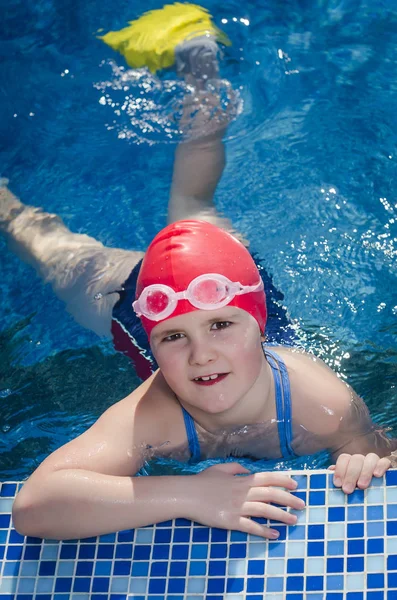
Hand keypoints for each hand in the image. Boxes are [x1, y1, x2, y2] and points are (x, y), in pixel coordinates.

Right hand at [187, 463, 304, 538]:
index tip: (295, 484)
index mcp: (241, 479)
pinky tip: (274, 534)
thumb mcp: (219, 469)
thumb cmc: (202, 482)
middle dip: (289, 499)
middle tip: (302, 504)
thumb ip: (235, 468)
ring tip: (294, 520)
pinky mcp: (231, 521)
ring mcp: (238, 507)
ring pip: (265, 510)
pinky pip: (251, 527)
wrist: (186, 495)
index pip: (267, 478)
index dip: (283, 480)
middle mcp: (243, 492)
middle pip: (271, 494)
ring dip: (282, 515)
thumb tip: (247, 471)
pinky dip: (264, 531)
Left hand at [329, 453, 390, 493]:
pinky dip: (380, 466)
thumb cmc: (354, 489)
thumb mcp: (345, 485)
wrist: (372, 495)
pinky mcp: (385, 466)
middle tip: (347, 490)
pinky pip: (384, 462)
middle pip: (356, 459)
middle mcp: (361, 459)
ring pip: (370, 458)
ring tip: (361, 486)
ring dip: (365, 472)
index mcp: (350, 461)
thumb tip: (330, 471)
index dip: (340, 470)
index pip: (344, 458)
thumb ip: (339, 478)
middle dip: (350, 475)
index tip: (337, 484)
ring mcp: (373, 462)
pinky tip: (377, 475)